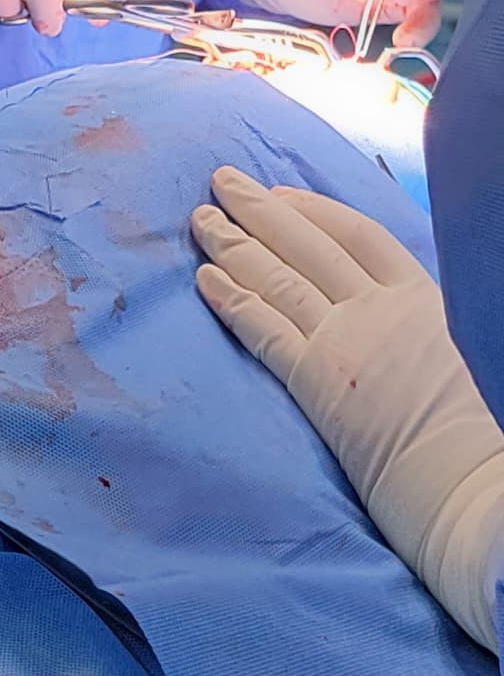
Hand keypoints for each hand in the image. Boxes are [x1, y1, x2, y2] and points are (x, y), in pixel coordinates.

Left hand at [192, 170, 503, 653]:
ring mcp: (349, 343)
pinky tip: (205, 281)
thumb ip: (424, 327)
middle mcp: (382, 310)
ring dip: (234, 244)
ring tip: (199, 218)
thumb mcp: (467, 353)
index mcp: (424, 298)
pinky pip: (267, 331)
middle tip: (222, 181)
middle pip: (309, 245)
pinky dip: (233, 301)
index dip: (313, 210)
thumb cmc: (484, 440)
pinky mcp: (322, 386)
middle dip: (261, 210)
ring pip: (281, 278)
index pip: (359, 235)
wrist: (485, 493)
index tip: (280, 194)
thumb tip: (398, 319)